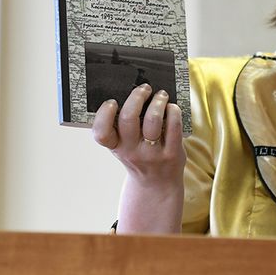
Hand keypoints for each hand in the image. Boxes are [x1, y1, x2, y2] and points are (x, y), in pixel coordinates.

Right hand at [92, 84, 184, 232]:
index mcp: (116, 147)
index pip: (101, 133)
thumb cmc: (140, 157)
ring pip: (153, 120)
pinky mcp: (172, 154)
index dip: (104, 114)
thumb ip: (123, 127)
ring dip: (158, 101)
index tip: (112, 102)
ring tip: (161, 95)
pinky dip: (173, 111)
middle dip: (136, 97)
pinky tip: (172, 108)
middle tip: (144, 88)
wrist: (157, 186)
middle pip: (128, 118)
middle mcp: (132, 151)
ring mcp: (152, 154)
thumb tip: (132, 91)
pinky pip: (173, 126)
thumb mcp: (124, 147)